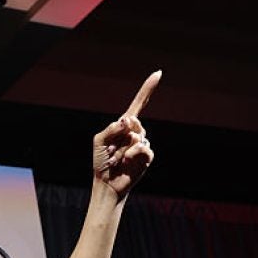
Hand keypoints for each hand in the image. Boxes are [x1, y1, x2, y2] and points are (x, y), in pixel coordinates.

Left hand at [92, 70, 158, 200]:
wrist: (107, 184)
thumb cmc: (101, 163)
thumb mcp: (99, 142)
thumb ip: (110, 128)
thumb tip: (126, 120)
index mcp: (123, 126)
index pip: (138, 104)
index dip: (147, 90)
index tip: (158, 74)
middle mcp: (134, 133)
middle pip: (136, 122)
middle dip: (124, 133)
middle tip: (114, 148)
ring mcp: (142, 144)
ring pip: (139, 136)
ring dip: (126, 148)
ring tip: (119, 159)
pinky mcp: (147, 157)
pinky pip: (145, 148)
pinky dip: (134, 154)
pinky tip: (127, 161)